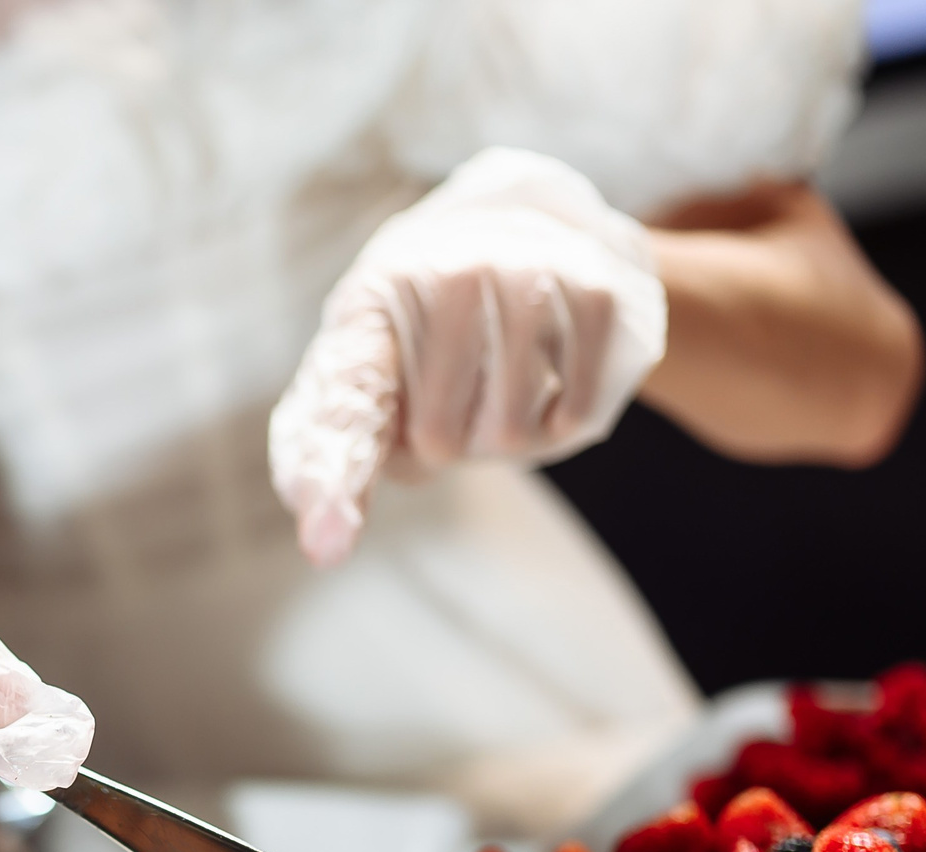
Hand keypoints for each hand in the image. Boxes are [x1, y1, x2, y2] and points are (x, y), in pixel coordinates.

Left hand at [268, 148, 666, 567]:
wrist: (528, 230)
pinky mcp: (596, 294)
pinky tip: (551, 370)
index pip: (350, 403)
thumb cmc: (425, 331)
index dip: (337, 482)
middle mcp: (445, 279)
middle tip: (458, 386)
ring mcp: (526, 276)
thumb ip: (336, 447)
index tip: (329, 546)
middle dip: (449, 438)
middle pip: (442, 442)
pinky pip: (575, 417)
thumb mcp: (367, 365)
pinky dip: (563, 419)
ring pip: (511, 436)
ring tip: (500, 376)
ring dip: (507, 433)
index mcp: (370, 307)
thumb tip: (328, 536)